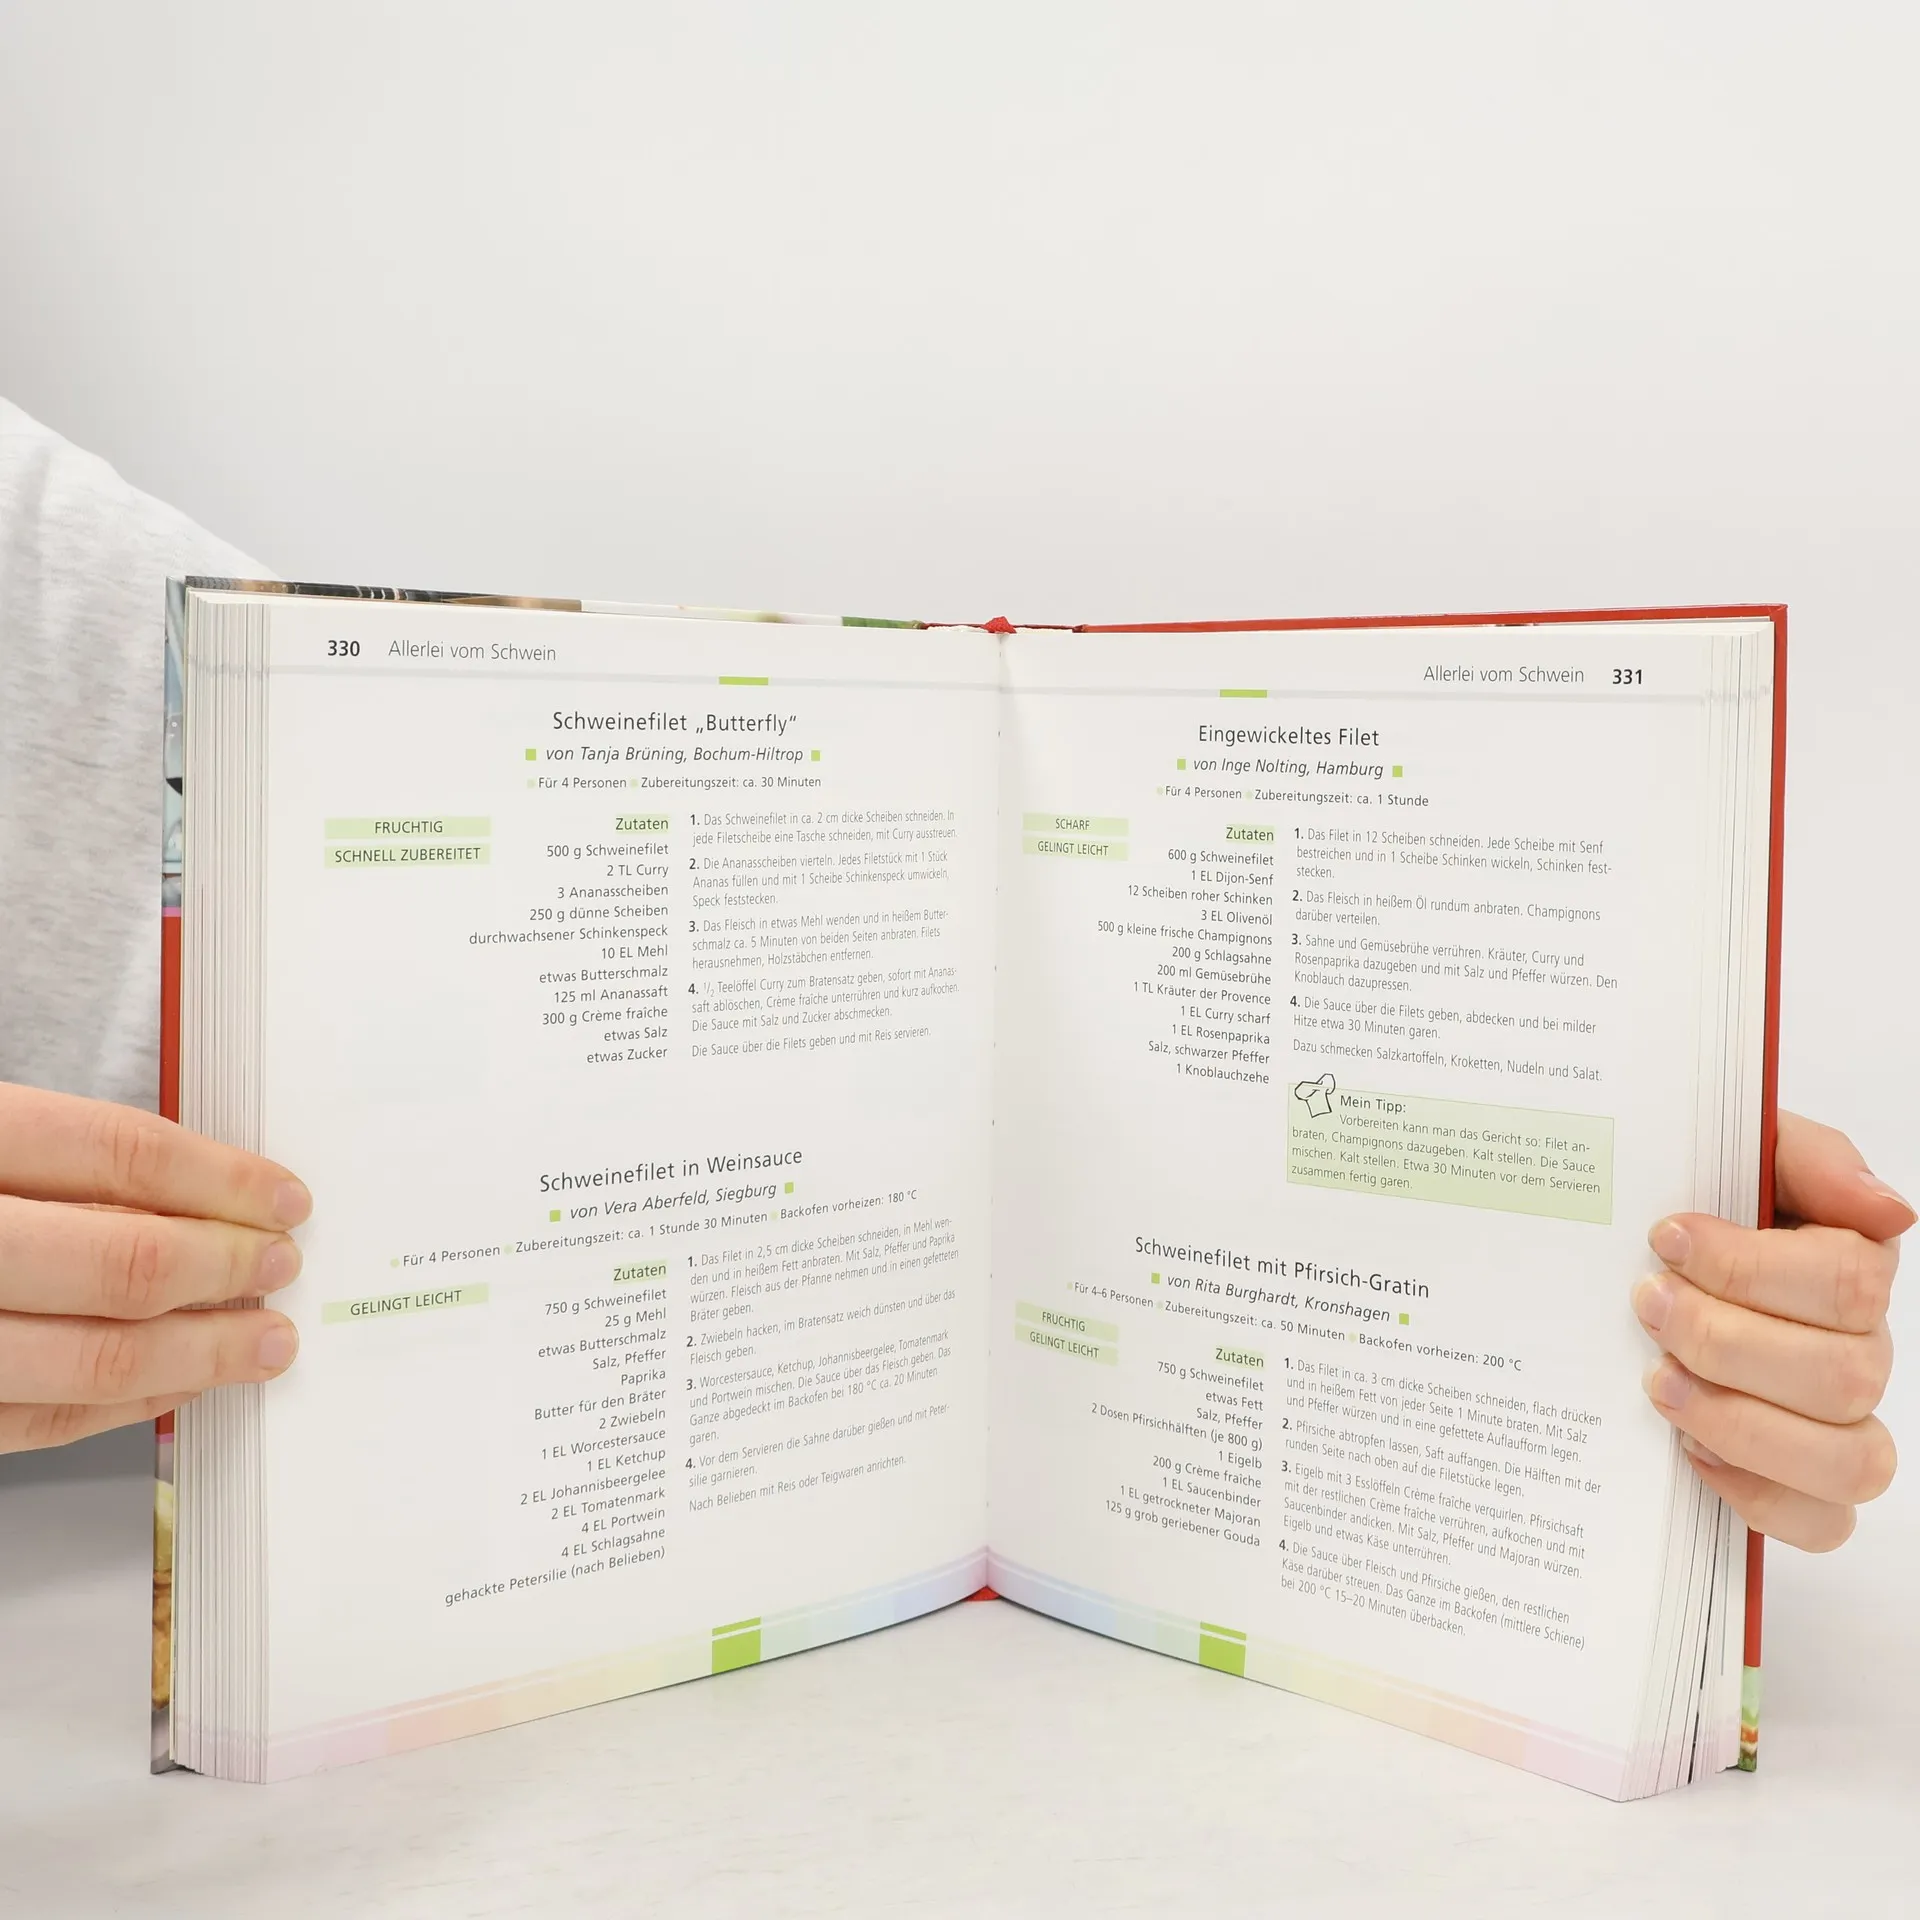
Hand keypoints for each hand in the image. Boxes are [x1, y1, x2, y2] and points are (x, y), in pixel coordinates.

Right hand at [0, 1082, 307, 1452]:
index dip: (219, 1177)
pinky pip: (39, 1419)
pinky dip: (128, 1401)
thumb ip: (64, 1161)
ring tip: (262, 1339)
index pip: (117, 1153)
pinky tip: (180, 1382)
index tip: (283, 1196)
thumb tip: (204, 1190)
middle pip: (122, 1259)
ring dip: (201, 1353)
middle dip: (226, 1267)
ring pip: (90, 1356)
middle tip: (283, 1265)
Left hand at [1634, 1111, 1910, 1549]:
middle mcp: (1858, 1352)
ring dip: (1742, 1424)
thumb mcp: (1743, 1149)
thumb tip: (1888, 1212)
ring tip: (1656, 1380)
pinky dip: (1755, 1493)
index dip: (1752, 1266)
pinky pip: (1820, 1522)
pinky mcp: (1800, 1486)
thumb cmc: (1695, 1201)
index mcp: (1851, 1266)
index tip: (1667, 1236)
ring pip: (1849, 1461)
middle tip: (1646, 1303)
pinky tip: (1687, 1447)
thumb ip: (1810, 1158)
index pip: (1849, 1281)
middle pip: (1844, 1376)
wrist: (1634, 1261)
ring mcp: (1836, 1425)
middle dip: (1728, 1341)